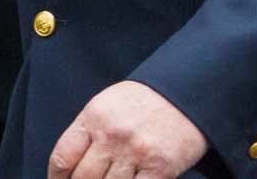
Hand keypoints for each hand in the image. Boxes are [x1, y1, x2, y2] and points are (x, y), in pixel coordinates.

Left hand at [48, 80, 207, 178]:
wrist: (194, 87)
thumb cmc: (149, 99)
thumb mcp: (111, 104)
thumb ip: (88, 133)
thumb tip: (70, 171)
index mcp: (95, 116)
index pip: (62, 159)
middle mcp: (113, 134)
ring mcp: (136, 152)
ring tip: (116, 177)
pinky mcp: (160, 166)